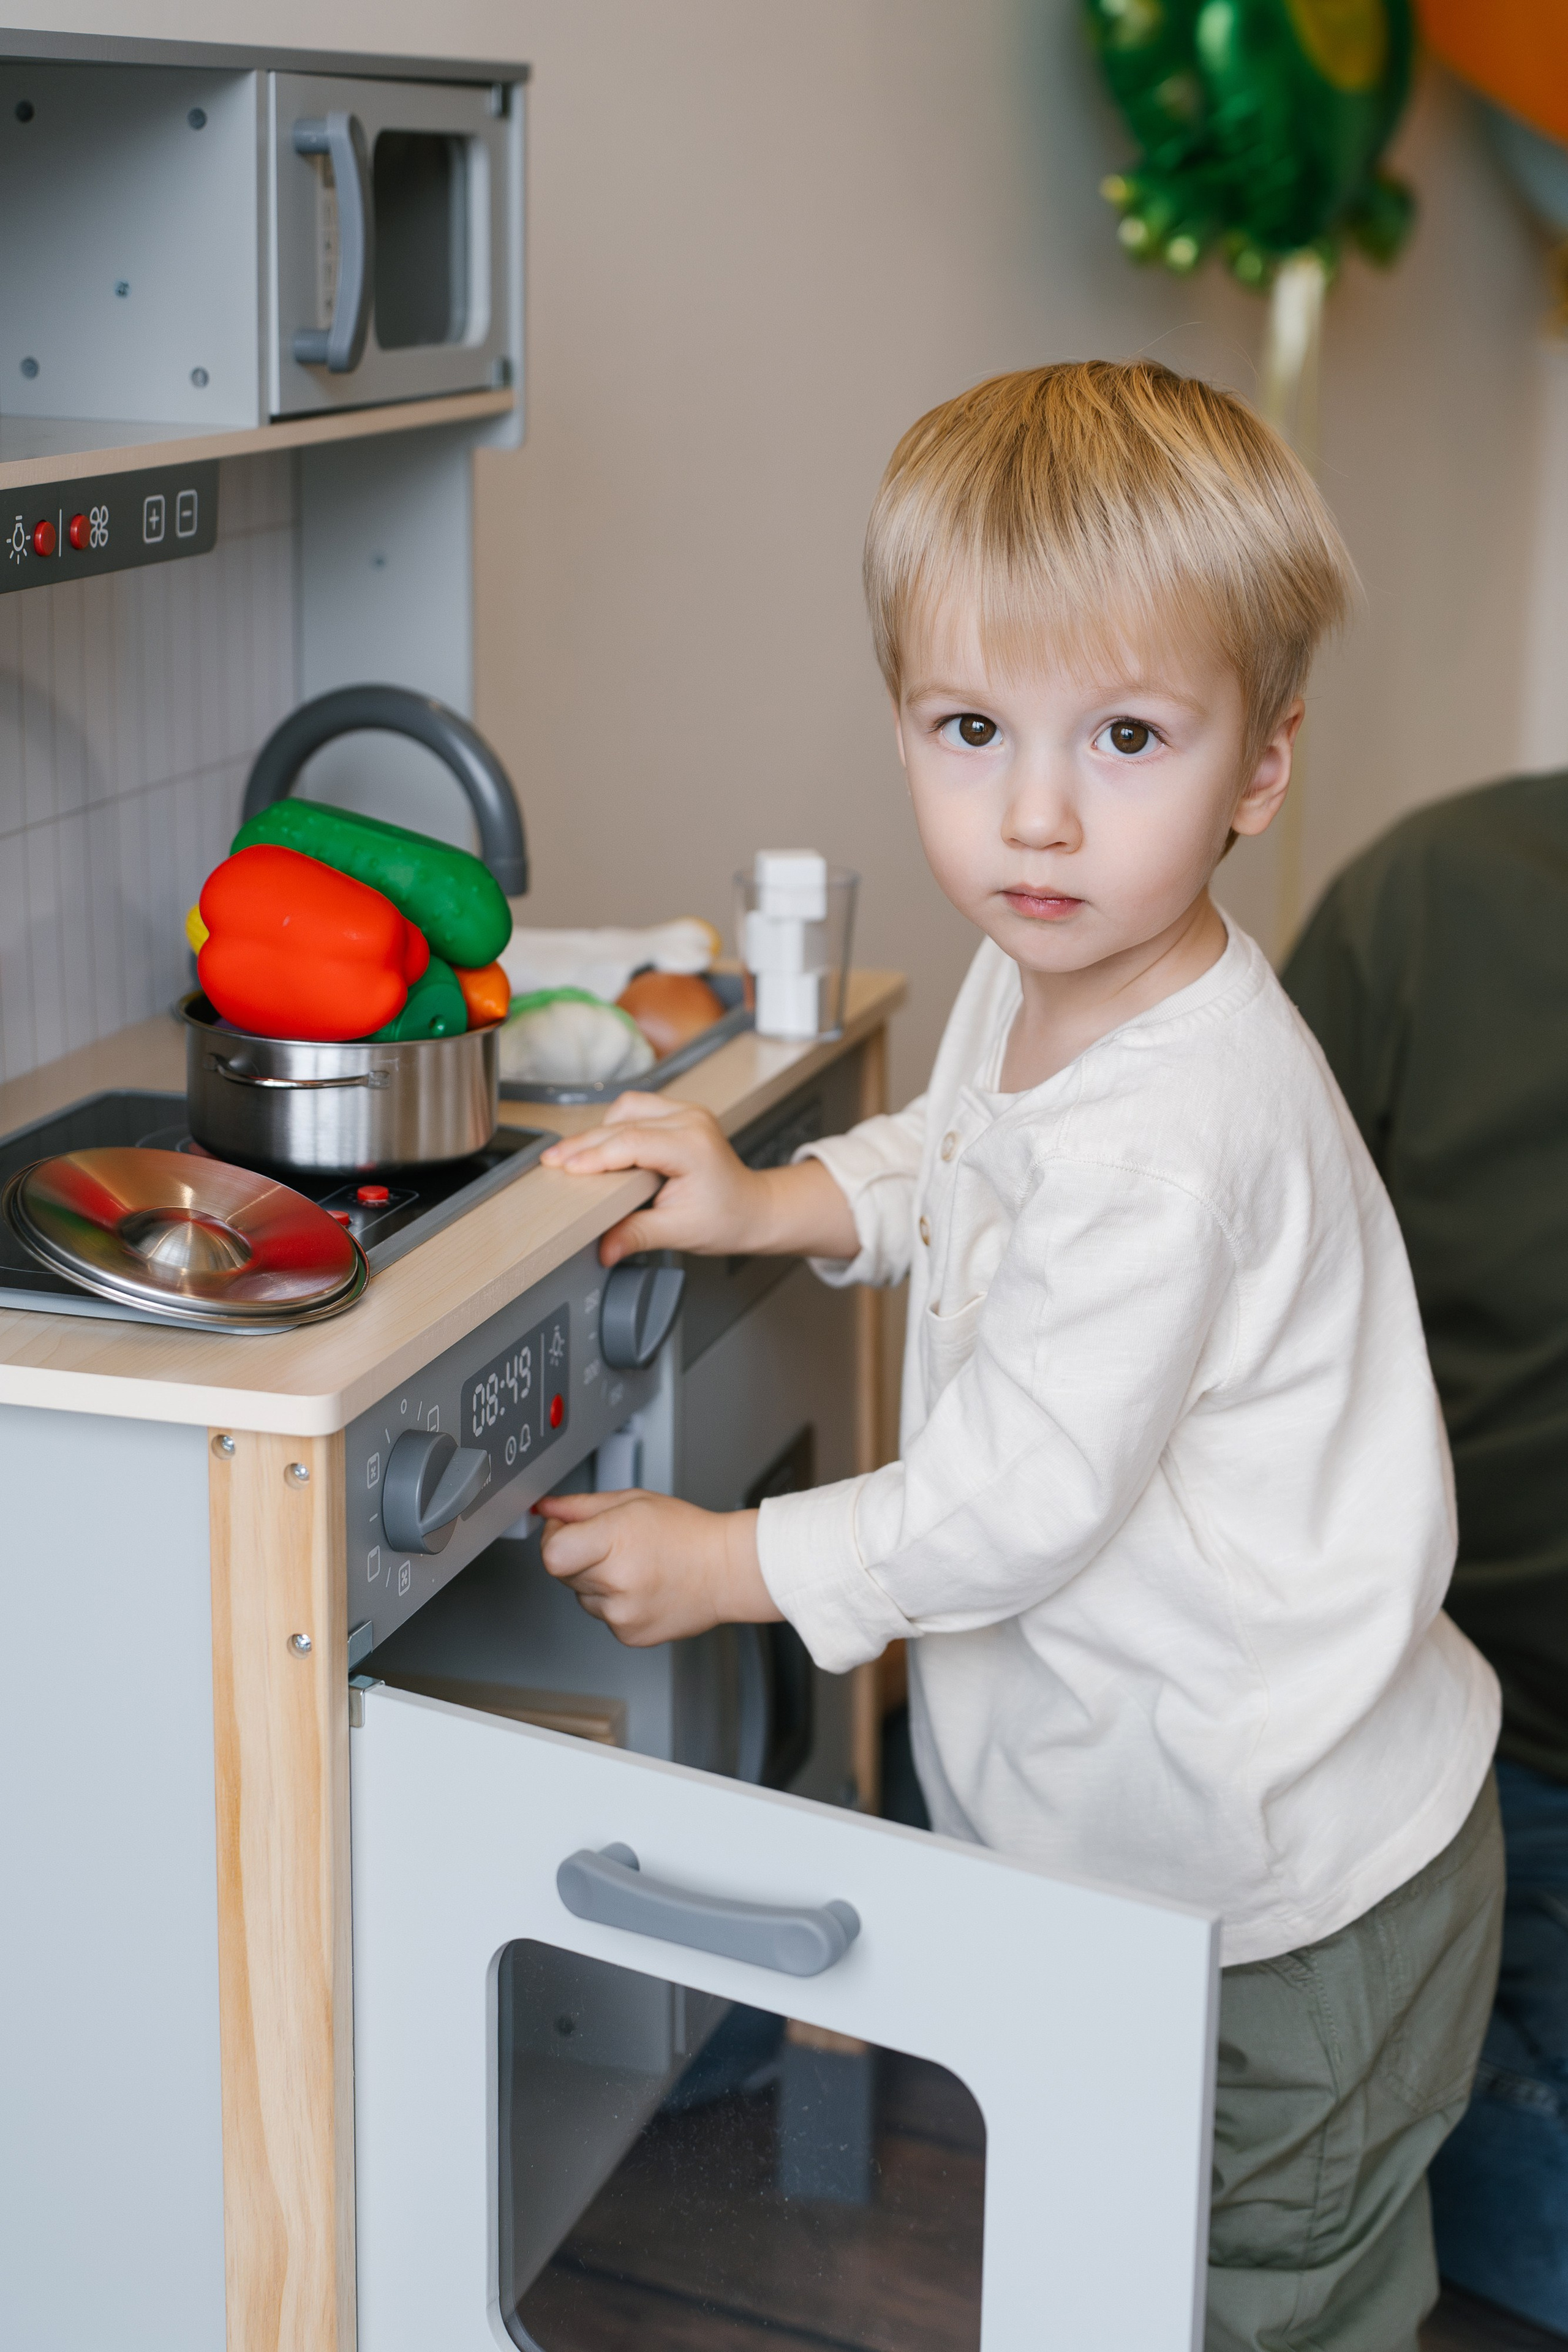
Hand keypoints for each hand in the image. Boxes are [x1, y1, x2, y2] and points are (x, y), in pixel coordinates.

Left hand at [535, 1489, 778, 1645]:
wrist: (727, 1570)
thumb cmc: (687, 1533)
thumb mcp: (633, 1502)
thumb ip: (581, 1506)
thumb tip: (547, 1509)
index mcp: (615, 1540)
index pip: (552, 1553)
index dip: (553, 1538)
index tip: (565, 1530)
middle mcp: (617, 1580)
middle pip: (563, 1572)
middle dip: (578, 1555)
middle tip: (612, 1543)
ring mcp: (623, 1613)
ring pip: (582, 1595)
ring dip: (597, 1581)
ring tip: (635, 1566)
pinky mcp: (629, 1634)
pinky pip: (603, 1615)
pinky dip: (615, 1602)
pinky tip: (643, 1587)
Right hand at [539, 1094, 857, 1265]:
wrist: (754, 1208)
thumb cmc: (728, 1219)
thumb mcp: (680, 1232)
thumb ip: (638, 1235)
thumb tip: (604, 1248)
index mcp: (693, 1146)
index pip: (632, 1142)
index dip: (594, 1156)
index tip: (565, 1169)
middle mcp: (691, 1120)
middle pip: (623, 1123)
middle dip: (584, 1143)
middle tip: (551, 1163)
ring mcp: (687, 1112)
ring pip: (627, 1108)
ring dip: (598, 1130)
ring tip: (571, 1156)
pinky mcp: (681, 1114)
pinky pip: (637, 1108)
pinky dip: (614, 1126)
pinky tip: (599, 1146)